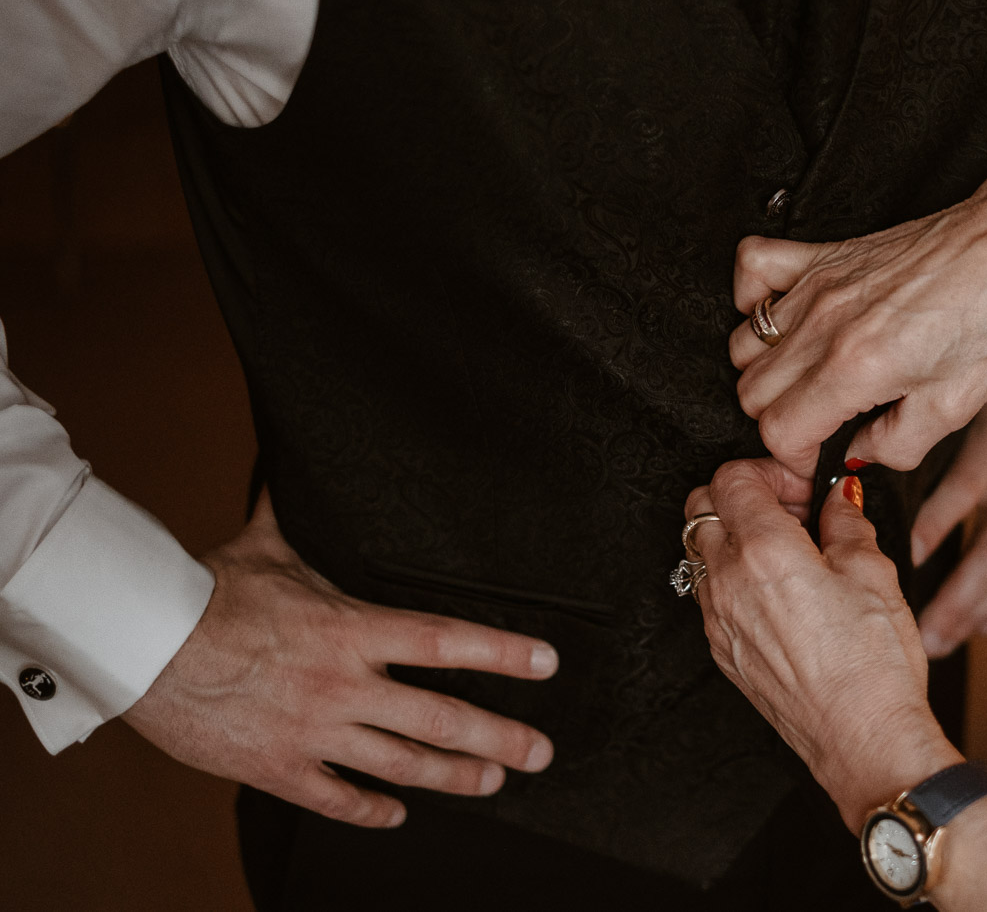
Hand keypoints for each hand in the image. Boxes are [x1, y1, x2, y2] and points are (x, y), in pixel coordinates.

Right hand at [122, 491, 557, 827]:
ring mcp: (315, 732)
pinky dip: (372, 811)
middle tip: (541, 751)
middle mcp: (344, 685)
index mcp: (351, 629)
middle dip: (501, 737)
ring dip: (454, 777)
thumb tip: (294, 469)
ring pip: (402, 766)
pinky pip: (337, 800)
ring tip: (492, 781)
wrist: (141, 645)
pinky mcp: (278, 767)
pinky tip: (397, 815)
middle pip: (442, 718)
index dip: (504, 652)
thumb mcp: (265, 547)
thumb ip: (293, 519)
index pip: (447, 641)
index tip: (547, 662)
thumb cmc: (206, 592)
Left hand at [684, 459, 959, 828]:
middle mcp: (728, 582)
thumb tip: (837, 499)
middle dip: (741, 496)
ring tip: (787, 554)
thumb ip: (846, 523)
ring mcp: (718, 620)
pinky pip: (709, 594)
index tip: (800, 488)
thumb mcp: (874, 574)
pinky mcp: (722, 650)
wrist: (862, 739)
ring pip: (699, 551)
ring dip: (734, 536)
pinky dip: (732, 577)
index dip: (767, 471)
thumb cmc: (873, 666)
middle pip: (700, 507)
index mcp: (764, 552)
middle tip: (789, 512)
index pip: (730, 477)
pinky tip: (779, 593)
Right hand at [728, 146, 986, 477]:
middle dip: (781, 420)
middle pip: (752, 392)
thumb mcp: (959, 405)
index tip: (819, 457)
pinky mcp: (824, 254)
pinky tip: (783, 319)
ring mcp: (818, 284)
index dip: (796, 457)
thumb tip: (859, 452)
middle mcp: (826, 323)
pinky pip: (751, 268)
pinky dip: (751, 299)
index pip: (779, 430)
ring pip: (744, 344)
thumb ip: (897, 444)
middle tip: (820, 425)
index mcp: (858, 366)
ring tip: (808, 379)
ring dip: (768, 371)